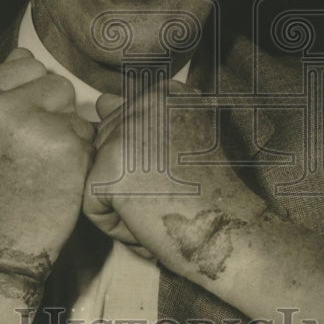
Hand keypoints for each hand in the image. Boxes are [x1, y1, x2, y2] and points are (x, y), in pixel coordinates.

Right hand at [0, 47, 94, 301]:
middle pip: (53, 80)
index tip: (16, 134)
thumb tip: (24, 54)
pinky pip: (88, 134)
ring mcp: (28, 121)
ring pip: (74, 106)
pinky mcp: (62, 144)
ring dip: (68, 133)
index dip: (30, 97)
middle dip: (52, 111)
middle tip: (30, 155)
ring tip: (41, 168)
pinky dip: (80, 158)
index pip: (23, 63)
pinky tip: (56, 183)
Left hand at [84, 81, 266, 281]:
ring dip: (123, 204)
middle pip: (106, 149)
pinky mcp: (110, 173)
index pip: (122, 125)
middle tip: (172, 193)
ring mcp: (125, 136)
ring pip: (98, 177)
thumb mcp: (181, 142)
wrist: (231, 231)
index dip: (144, 162)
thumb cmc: (212, 195)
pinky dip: (117, 226)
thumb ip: (140, 118)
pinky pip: (93, 206)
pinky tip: (151, 222)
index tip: (179, 172)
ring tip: (162, 206)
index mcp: (165, 93)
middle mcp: (145, 104)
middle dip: (129, 182)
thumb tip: (101, 101)